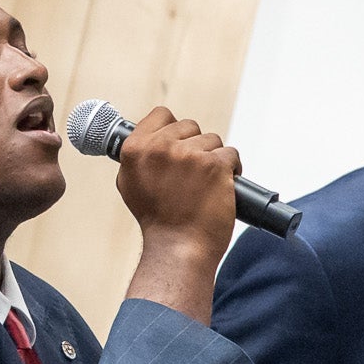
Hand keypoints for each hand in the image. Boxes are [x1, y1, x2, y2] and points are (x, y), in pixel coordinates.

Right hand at [114, 105, 238, 319]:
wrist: (178, 249)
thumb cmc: (157, 222)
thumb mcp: (131, 184)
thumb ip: (138, 156)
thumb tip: (148, 137)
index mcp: (136, 149)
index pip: (161, 114)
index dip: (173, 129)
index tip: (177, 145)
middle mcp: (161, 148)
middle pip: (190, 126)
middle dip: (195, 146)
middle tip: (192, 175)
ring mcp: (189, 155)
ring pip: (213, 141)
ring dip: (214, 159)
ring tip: (206, 185)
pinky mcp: (215, 165)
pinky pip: (231, 155)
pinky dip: (232, 170)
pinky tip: (223, 187)